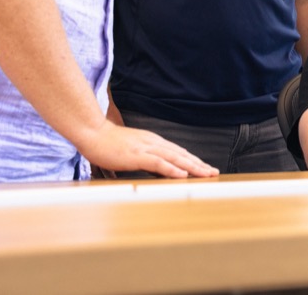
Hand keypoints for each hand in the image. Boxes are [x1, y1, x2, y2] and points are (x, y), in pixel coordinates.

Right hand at [78, 121, 217, 178]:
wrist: (92, 133)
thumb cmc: (108, 143)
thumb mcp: (132, 150)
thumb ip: (145, 157)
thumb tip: (156, 169)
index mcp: (154, 142)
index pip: (179, 152)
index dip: (193, 160)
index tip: (206, 167)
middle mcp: (154, 143)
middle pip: (181, 154)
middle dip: (199, 164)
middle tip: (214, 172)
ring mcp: (145, 148)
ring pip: (175, 157)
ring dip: (192, 166)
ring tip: (206, 174)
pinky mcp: (136, 155)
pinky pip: (157, 163)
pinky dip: (172, 168)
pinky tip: (182, 174)